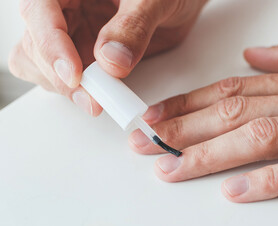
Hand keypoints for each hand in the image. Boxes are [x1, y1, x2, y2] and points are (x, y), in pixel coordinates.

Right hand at [9, 0, 206, 115]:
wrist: (180, 2)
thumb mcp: (155, 0)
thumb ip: (134, 26)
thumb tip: (111, 61)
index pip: (40, 10)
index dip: (50, 44)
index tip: (74, 74)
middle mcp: (66, 8)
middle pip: (35, 43)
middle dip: (60, 76)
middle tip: (92, 99)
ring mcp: (73, 32)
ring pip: (42, 63)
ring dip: (64, 87)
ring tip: (96, 101)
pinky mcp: (84, 53)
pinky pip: (65, 76)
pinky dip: (76, 91)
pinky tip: (97, 96)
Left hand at [128, 37, 277, 202]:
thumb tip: (253, 57)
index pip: (228, 89)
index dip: (187, 102)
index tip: (155, 115)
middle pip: (230, 113)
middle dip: (182, 130)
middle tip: (144, 143)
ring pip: (257, 138)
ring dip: (210, 154)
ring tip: (171, 168)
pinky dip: (271, 180)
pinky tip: (234, 192)